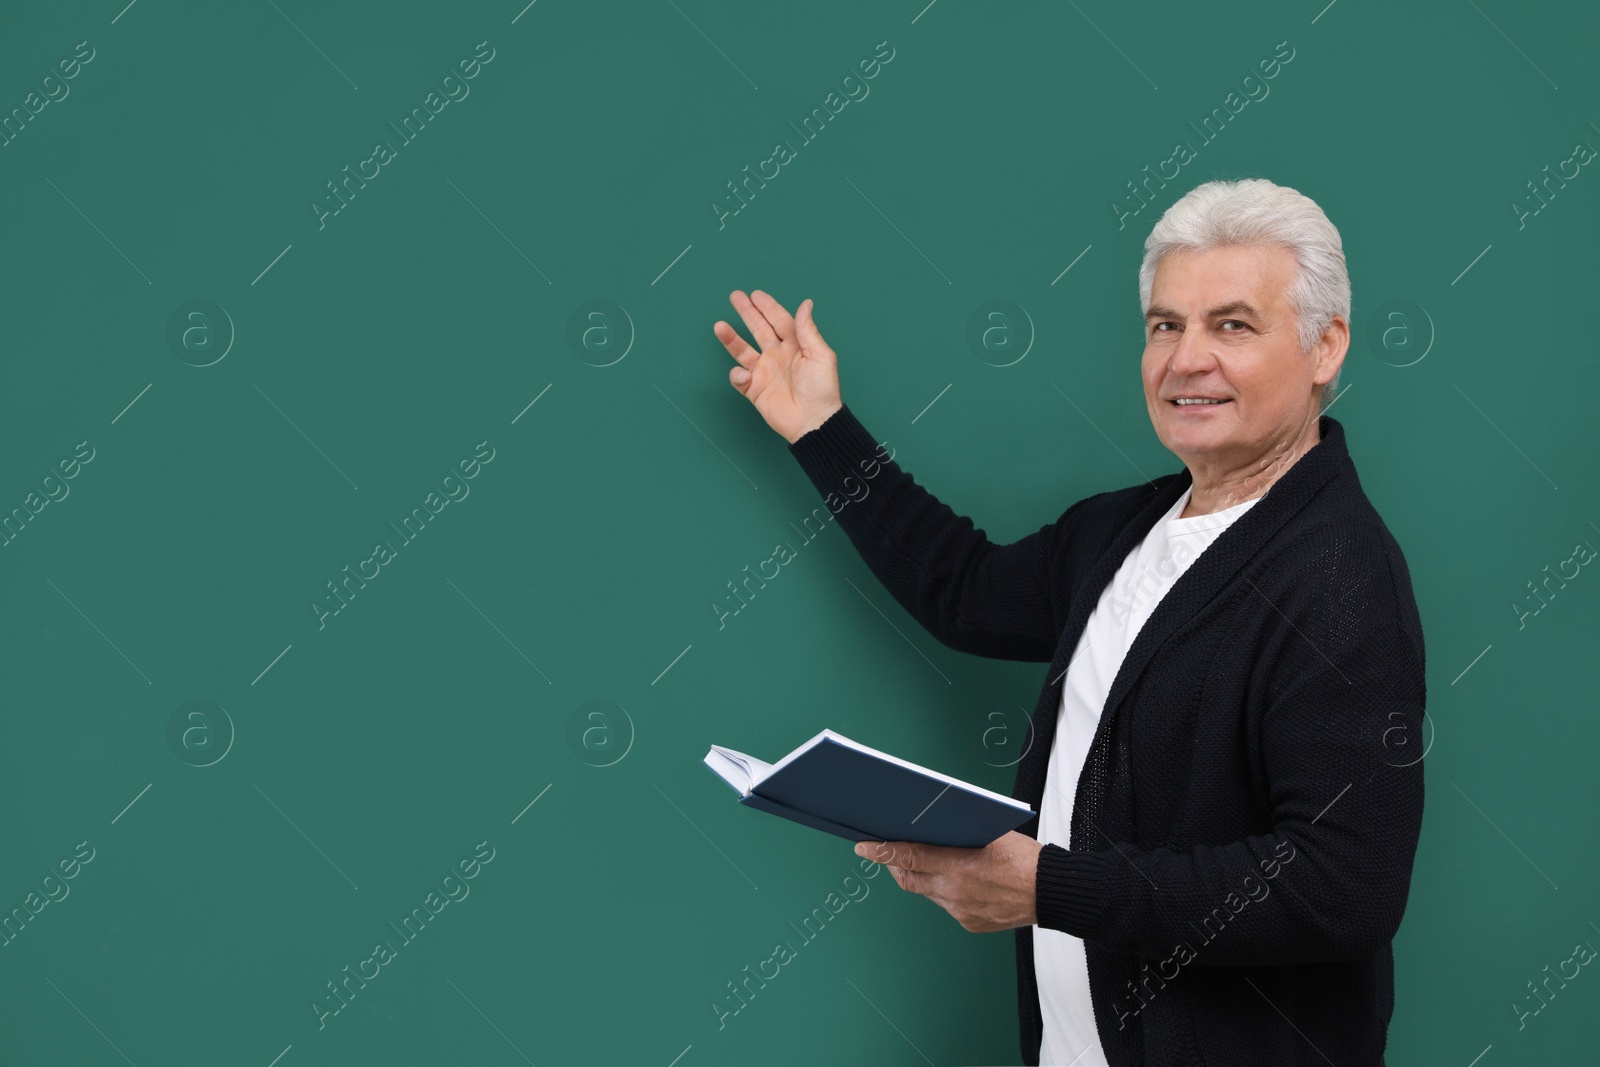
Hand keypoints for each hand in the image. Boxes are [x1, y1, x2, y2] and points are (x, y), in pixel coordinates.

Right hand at [714, 290, 842, 444]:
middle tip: (735, 297)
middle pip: (759, 329)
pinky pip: (739, 378)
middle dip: (747, 313)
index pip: (779, 320)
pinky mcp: (755, 389)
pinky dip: (737, 375)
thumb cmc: (822, 389)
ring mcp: (765, 372)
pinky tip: (745, 375)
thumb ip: (808, 330)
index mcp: (795, 345)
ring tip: (719, 326)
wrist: (813, 422)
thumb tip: (806, 304)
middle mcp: (778, 355)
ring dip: (731, 339)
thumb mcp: (820, 355)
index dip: (768, 307)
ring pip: (743, 350)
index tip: (755, 294)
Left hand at [854, 831, 1042, 932]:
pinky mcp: (969, 923)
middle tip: (887, 853)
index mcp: (958, 866)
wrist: (1052, 892)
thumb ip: (958, 831)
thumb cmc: (1025, 858)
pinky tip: (954, 880)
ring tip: (923, 862)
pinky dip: (944, 891)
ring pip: (928, 892)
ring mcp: (960, 911)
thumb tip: (931, 825)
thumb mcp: (991, 833)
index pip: (908, 857)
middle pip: (909, 879)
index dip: (882, 851)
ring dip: (922, 877)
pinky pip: (946, 905)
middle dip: (895, 866)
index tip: (863, 846)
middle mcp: (954, 892)